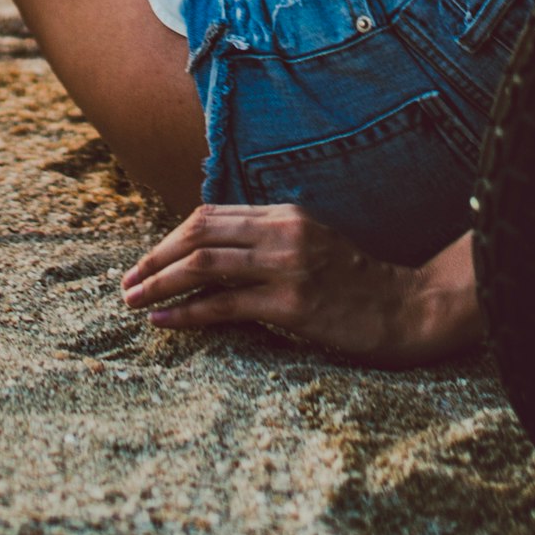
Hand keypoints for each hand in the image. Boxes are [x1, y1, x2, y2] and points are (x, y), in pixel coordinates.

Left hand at [118, 208, 479, 364]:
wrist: (408, 309)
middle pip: (199, 233)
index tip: (146, 262)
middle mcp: (283, 232)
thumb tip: (210, 253)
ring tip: (134, 301)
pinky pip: (225, 305)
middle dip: (154, 258)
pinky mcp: (293, 305)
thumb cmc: (357, 284)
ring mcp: (288, 267)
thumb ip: (268, 240)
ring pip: (204, 264)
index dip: (170, 238)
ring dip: (160, 282)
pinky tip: (165, 321)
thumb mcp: (312, 243)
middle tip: (126, 284)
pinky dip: (188, 311)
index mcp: (285, 214)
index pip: (210, 215)